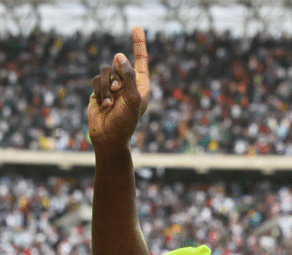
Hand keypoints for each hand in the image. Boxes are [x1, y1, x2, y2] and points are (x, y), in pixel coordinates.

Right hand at [88, 26, 150, 147]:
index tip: (137, 27)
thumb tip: (119, 55)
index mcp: (141, 84)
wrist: (109, 137)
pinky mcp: (99, 90)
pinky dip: (98, 91)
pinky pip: (96, 80)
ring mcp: (113, 86)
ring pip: (105, 71)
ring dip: (106, 87)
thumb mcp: (132, 98)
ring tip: (109, 103)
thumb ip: (127, 76)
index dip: (139, 44)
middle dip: (116, 77)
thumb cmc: (125, 121)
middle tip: (118, 93)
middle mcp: (128, 83)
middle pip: (118, 64)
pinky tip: (103, 105)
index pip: (140, 60)